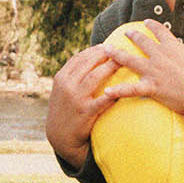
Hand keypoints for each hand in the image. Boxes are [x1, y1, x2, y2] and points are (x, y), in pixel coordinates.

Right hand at [44, 45, 119, 166]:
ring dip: (110, 67)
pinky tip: (123, 88)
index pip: (79, 58)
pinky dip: (113, 93)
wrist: (60, 137)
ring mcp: (75, 98)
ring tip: (123, 62)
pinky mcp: (85, 112)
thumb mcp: (62, 90)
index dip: (94, 50)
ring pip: (95, 77)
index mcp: (61, 78)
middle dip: (104, 54)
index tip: (107, 46)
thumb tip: (91, 59)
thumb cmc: (65, 110)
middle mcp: (67, 85)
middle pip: (88, 63)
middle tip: (119, 50)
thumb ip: (73, 76)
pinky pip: (102, 100)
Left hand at [101, 25, 183, 130]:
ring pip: (130, 60)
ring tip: (107, 49)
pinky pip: (131, 89)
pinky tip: (107, 91)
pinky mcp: (151, 87)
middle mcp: (160, 56)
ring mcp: (154, 71)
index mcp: (173, 46)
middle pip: (142, 42)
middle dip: (133, 36)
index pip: (160, 31)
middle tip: (126, 32)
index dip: (152, 25)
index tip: (146, 22)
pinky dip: (118, 91)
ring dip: (117, 54)